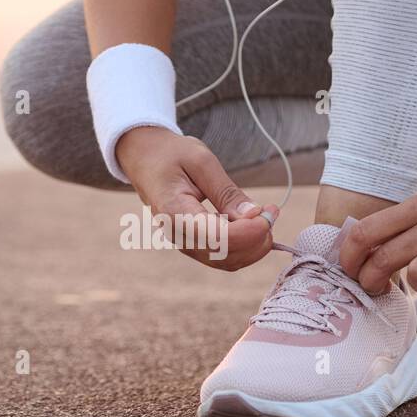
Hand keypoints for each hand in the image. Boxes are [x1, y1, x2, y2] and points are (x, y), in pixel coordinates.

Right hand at [115, 126, 278, 270]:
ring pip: (228, 262)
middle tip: (271, 211)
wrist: (144, 158)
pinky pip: (224, 257)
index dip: (251, 231)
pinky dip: (245, 246)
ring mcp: (184, 243)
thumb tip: (255, 216)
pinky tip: (253, 224)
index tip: (269, 210)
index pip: (220, 239)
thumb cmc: (171, 154)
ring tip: (264, 216)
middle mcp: (177, 235)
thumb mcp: (202, 162)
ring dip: (254, 245)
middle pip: (226, 256)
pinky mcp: (193, 244)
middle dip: (257, 239)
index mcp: (174, 212)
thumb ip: (228, 192)